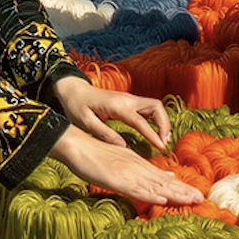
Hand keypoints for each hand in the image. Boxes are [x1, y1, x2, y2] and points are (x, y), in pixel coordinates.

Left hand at [53, 78, 173, 152]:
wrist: (73, 90)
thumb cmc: (77, 106)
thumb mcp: (85, 122)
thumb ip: (104, 134)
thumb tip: (123, 146)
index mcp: (117, 106)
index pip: (140, 121)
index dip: (153, 134)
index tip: (160, 147)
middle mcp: (127, 100)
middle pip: (156, 107)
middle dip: (164, 124)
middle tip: (164, 143)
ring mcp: (129, 99)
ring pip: (155, 106)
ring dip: (162, 122)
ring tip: (162, 140)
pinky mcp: (129, 101)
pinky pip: (149, 108)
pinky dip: (156, 119)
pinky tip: (155, 132)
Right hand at [54, 127, 204, 207]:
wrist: (78, 145)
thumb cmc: (99, 154)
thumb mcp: (127, 160)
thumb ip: (147, 170)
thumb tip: (169, 179)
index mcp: (141, 165)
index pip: (165, 179)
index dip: (182, 188)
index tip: (197, 195)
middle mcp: (138, 169)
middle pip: (165, 183)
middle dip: (183, 192)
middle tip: (201, 200)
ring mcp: (128, 174)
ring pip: (155, 187)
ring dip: (173, 195)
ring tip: (190, 200)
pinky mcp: (116, 180)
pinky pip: (135, 190)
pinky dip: (149, 196)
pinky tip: (161, 200)